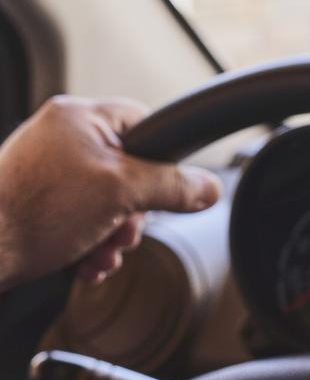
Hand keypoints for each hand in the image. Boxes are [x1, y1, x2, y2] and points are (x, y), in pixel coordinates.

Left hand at [0, 96, 220, 289]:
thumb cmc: (31, 213)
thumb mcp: (120, 193)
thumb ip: (172, 186)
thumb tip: (209, 188)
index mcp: (81, 118)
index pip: (146, 123)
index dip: (163, 158)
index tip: (164, 187)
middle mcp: (64, 138)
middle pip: (132, 170)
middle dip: (134, 212)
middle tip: (123, 229)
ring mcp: (51, 171)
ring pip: (110, 200)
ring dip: (115, 234)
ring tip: (101, 252)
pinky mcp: (42, 202)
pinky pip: (86, 217)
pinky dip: (93, 243)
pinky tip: (86, 261)